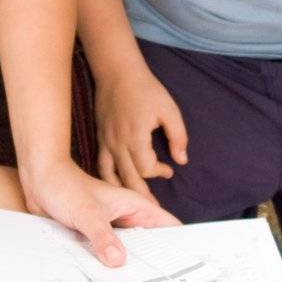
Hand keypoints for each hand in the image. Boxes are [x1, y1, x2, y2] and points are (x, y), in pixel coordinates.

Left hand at [21, 157, 177, 267]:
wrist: (40, 180)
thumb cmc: (65, 186)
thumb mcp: (87, 214)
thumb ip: (103, 237)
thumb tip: (119, 261)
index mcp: (134, 206)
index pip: (167, 224)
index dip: (179, 243)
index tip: (187, 266)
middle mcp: (126, 217)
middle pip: (149, 243)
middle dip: (155, 262)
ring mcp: (110, 227)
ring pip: (127, 250)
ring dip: (130, 265)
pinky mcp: (94, 235)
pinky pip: (107, 253)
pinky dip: (110, 265)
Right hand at [94, 60, 188, 197]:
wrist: (117, 72)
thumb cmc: (146, 89)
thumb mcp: (169, 109)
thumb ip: (178, 136)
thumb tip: (182, 160)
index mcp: (136, 136)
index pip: (147, 168)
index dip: (160, 172)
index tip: (169, 169)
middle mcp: (118, 143)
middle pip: (128, 179)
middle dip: (142, 196)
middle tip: (152, 210)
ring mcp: (106, 142)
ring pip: (110, 176)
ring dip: (122, 192)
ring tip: (131, 206)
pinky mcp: (100, 138)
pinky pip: (100, 165)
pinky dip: (107, 179)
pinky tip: (113, 187)